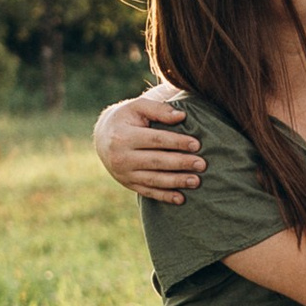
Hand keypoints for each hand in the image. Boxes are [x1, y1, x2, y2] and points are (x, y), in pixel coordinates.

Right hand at [94, 86, 203, 200]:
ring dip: (176, 182)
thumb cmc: (127, 118)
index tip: (197, 144)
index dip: (177, 142)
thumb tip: (181, 116)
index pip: (155, 140)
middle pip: (156, 161)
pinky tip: (181, 199)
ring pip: (153, 180)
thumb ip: (159, 109)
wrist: (103, 137)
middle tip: (202, 164)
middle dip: (181, 163)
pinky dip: (164, 196)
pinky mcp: (128, 184)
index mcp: (123, 136)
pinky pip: (148, 192)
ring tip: (196, 181)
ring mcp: (124, 173)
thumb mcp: (137, 107)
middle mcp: (121, 157)